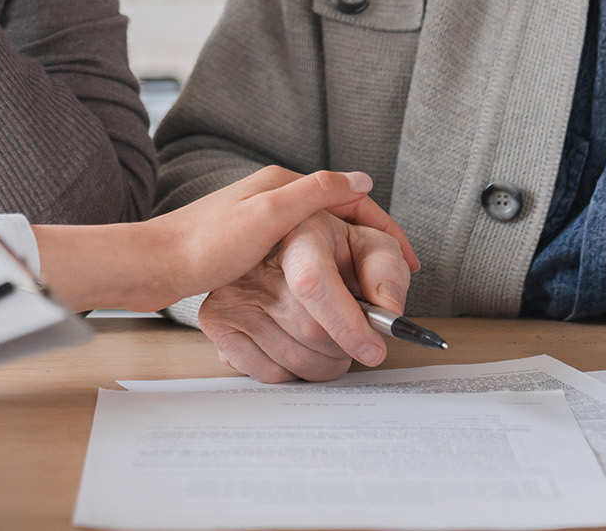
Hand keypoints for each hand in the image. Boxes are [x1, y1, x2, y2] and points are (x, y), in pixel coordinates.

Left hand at [32, 167, 417, 314]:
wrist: (151, 267)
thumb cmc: (204, 244)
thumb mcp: (268, 216)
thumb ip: (315, 193)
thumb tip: (361, 177)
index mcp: (281, 184)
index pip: (349, 196)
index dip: (383, 227)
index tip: (407, 260)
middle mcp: (271, 199)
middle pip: (337, 219)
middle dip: (370, 247)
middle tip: (394, 282)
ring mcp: (258, 224)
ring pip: (319, 240)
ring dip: (346, 262)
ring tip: (366, 293)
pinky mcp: (245, 249)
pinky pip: (298, 258)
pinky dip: (321, 274)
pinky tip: (324, 296)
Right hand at [197, 209, 417, 383]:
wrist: (283, 246)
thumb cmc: (331, 249)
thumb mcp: (369, 246)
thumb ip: (386, 273)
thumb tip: (388, 313)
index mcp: (297, 233)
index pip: (314, 283)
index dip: (347, 323)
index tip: (374, 349)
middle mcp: (256, 262)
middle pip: (311, 332)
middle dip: (346, 348)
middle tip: (357, 340)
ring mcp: (232, 293)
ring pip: (293, 360)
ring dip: (325, 365)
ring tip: (331, 342)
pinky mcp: (217, 321)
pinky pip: (267, 372)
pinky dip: (294, 371)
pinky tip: (300, 346)